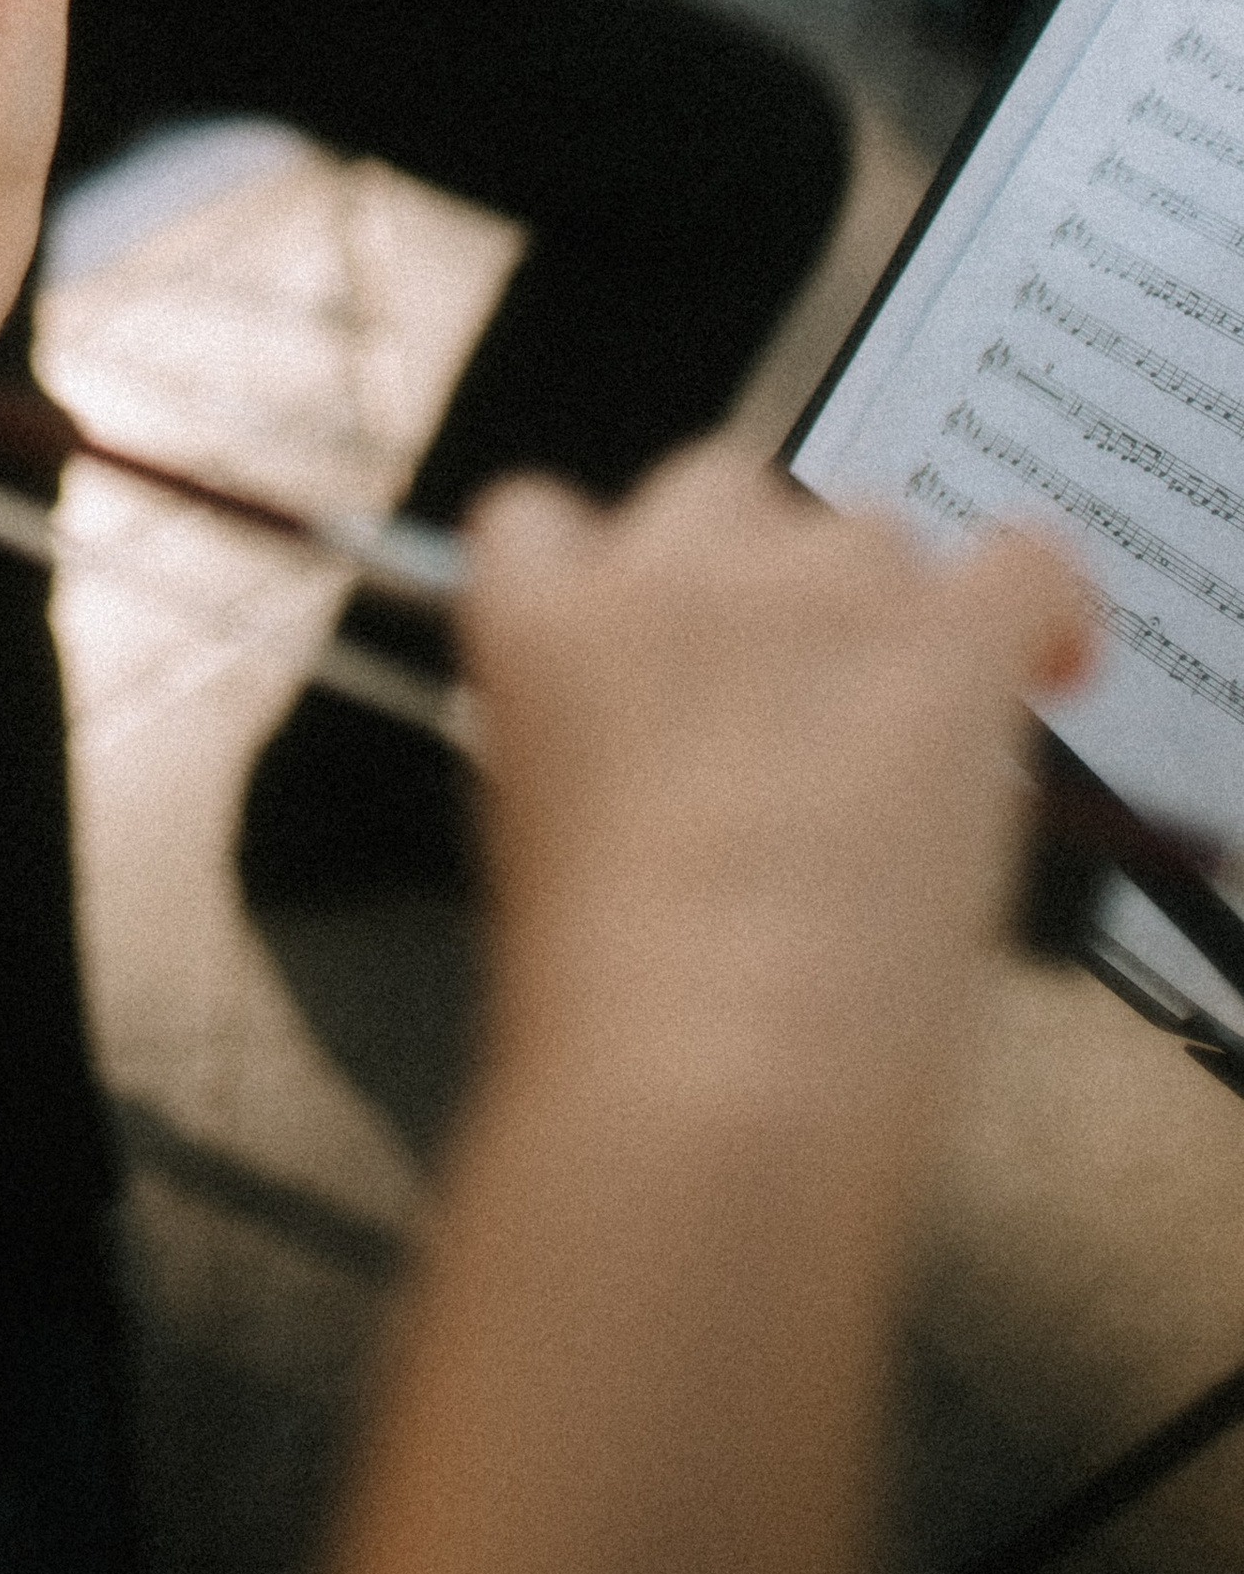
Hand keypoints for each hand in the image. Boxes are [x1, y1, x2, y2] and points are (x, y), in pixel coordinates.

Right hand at [463, 446, 1094, 1135]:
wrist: (707, 1080)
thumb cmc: (611, 1015)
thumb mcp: (531, 847)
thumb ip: (586, 750)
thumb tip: (665, 764)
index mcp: (539, 624)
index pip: (545, 519)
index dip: (614, 582)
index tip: (653, 644)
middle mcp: (670, 573)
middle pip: (723, 493)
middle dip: (759, 585)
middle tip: (789, 705)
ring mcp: (810, 596)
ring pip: (868, 532)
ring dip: (886, 612)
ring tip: (906, 740)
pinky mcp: (944, 644)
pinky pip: (1025, 562)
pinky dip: (1042, 608)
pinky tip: (1039, 665)